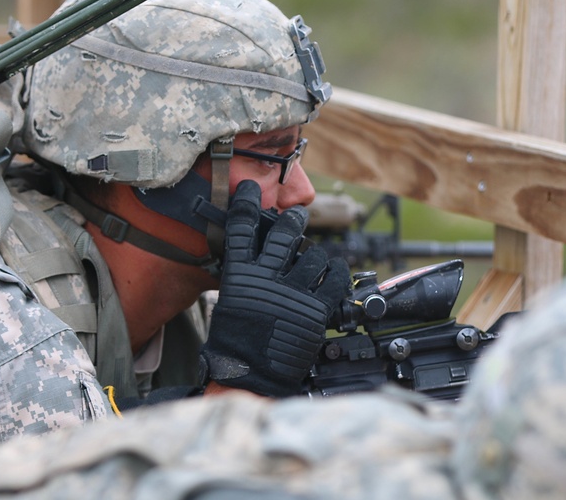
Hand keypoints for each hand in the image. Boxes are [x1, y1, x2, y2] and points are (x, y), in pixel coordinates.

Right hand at [200, 180, 349, 396]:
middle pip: (284, 234)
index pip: (241, 228)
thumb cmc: (235, 344)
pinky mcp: (315, 310)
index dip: (246, 203)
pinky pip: (334, 281)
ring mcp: (292, 293)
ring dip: (317, 255)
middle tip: (295, 219)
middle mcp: (267, 278)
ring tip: (316, 261)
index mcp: (240, 274)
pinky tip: (334, 274)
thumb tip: (252, 257)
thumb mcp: (229, 303)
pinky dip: (336, 274)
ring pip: (314, 256)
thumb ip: (244, 277)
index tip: (249, 190)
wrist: (250, 376)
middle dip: (292, 222)